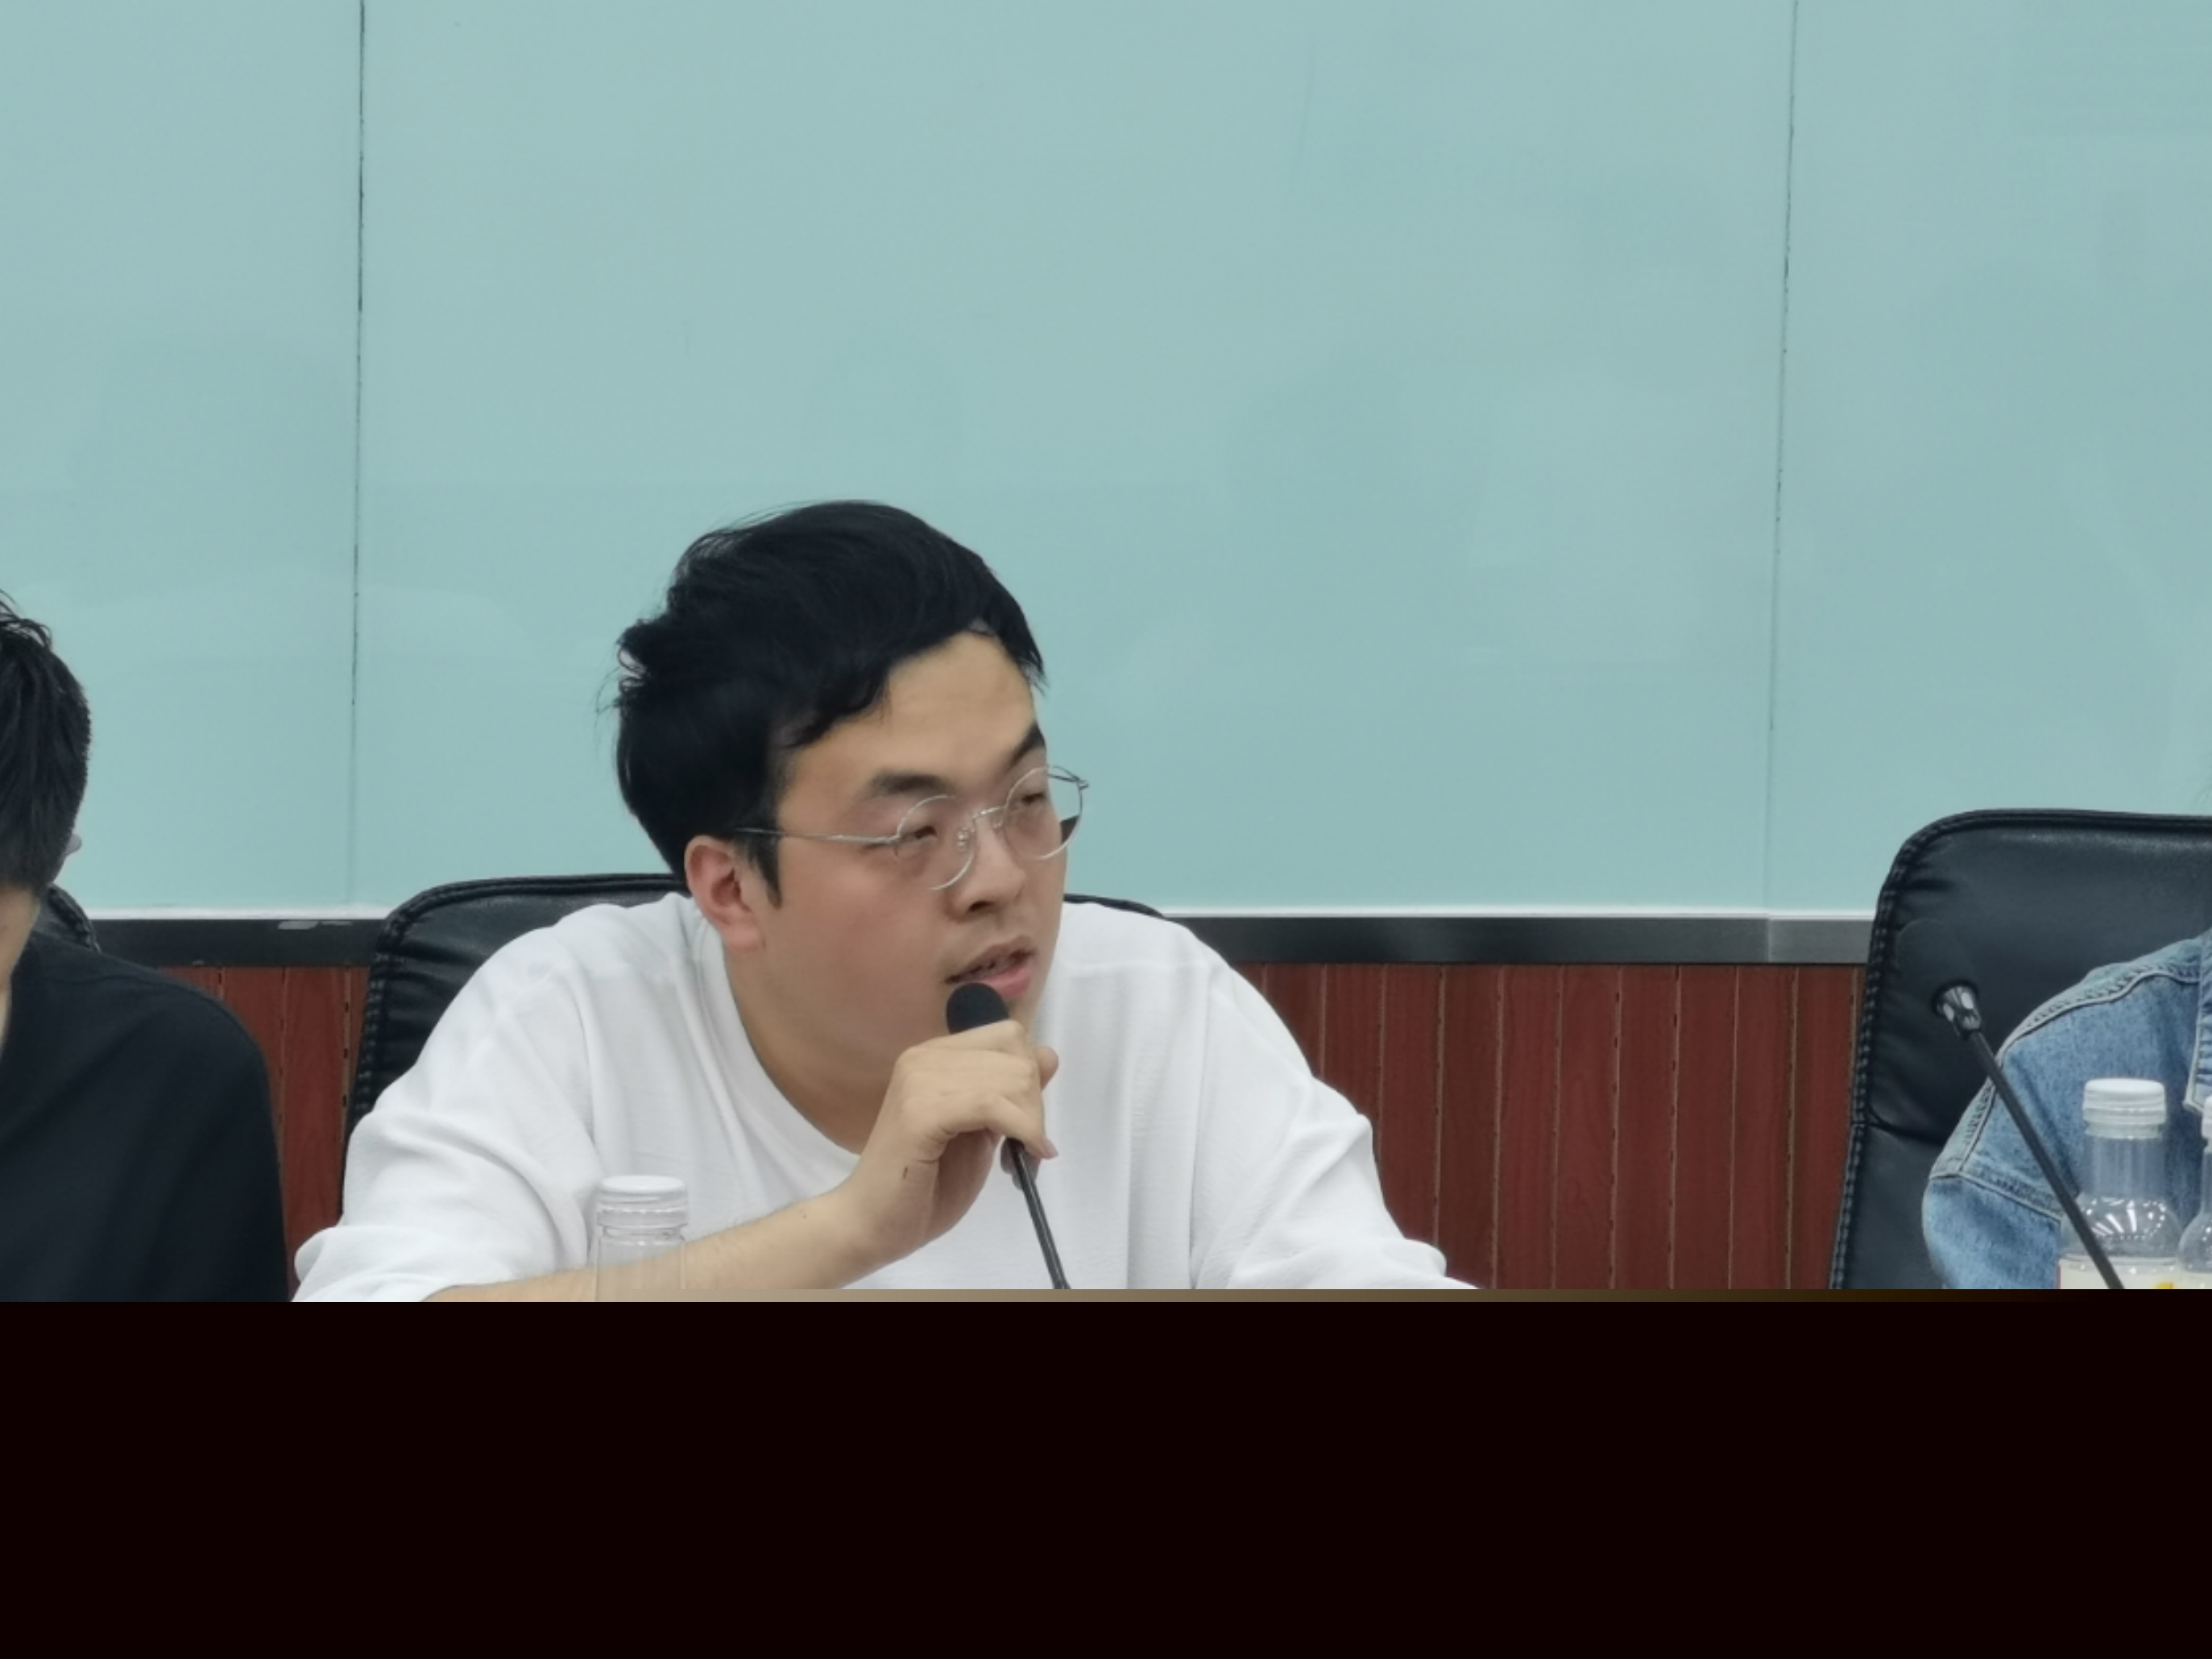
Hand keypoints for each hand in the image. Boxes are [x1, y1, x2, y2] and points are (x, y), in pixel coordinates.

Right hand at [833, 1021, 1059, 1271]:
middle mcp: (924, 1057)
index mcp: (935, 1056)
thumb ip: (1010, 1093)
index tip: (1027, 1123)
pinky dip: (1020, 1131)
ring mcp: (918, 1081)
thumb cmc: (924, 1187)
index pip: (1009, 1037)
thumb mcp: (982, 1131)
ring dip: (1030, 1124)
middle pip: (1017, 1059)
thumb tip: (1048, 1054)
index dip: (1030, 1079)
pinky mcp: (918, 1112)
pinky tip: (1019, 1162)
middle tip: (1025, 1149)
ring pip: (1011, 1081)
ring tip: (1020, 1159)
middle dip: (1035, 1108)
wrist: (872, 1225)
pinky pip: (992, 1105)